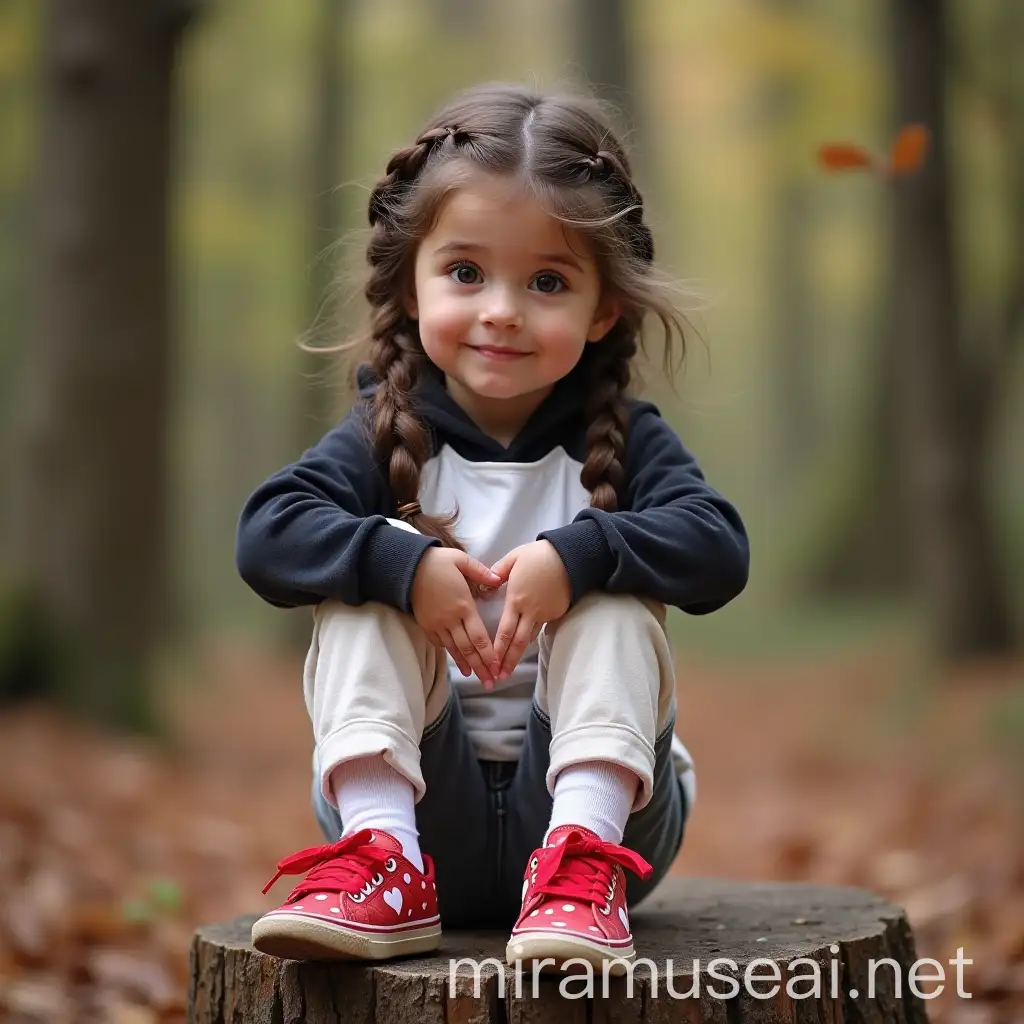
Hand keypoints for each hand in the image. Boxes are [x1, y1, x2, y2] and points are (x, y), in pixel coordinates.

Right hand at [410, 548, 502, 686]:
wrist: (407, 567)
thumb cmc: (437, 562)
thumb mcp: (461, 560)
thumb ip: (481, 572)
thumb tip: (498, 580)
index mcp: (463, 605)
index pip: (478, 636)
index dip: (488, 654)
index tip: (496, 666)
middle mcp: (451, 619)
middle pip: (468, 649)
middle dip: (480, 667)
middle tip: (490, 682)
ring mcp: (437, 624)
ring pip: (454, 649)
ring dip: (465, 664)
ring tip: (475, 677)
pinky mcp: (426, 624)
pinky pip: (439, 643)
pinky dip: (449, 653)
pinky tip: (457, 660)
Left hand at [489, 541, 570, 680]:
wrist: (571, 557)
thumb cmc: (539, 555)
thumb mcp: (513, 558)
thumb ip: (497, 572)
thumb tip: (485, 584)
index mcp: (516, 599)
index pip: (505, 631)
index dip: (497, 650)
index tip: (491, 663)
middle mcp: (530, 612)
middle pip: (517, 642)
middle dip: (507, 662)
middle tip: (499, 678)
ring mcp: (544, 614)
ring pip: (529, 639)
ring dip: (518, 655)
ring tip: (509, 669)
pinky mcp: (556, 613)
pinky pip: (540, 627)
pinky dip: (532, 638)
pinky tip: (524, 646)